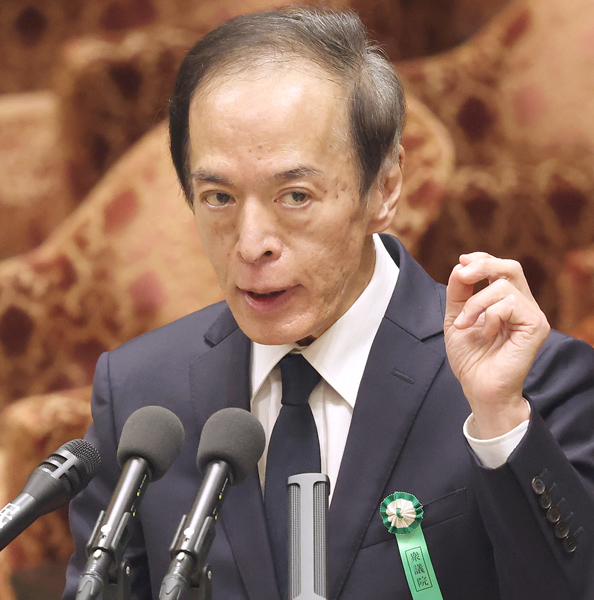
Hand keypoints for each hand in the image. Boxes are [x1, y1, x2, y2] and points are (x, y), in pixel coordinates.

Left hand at [444, 253, 549, 438]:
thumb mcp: (456, 318)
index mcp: (505, 301)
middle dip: (482, 266)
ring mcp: (532, 315)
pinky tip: (487, 333)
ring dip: (476, 304)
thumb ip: (458, 292)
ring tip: (467, 325)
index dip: (482, 259)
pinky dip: (490, 316)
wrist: (478, 387)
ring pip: (503, 286)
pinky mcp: (536, 326)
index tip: (462, 262)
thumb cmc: (470, 358)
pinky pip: (511, 304)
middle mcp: (522, 305)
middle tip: (462, 276)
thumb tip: (460, 266)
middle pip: (510, 267)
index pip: (501, 268)